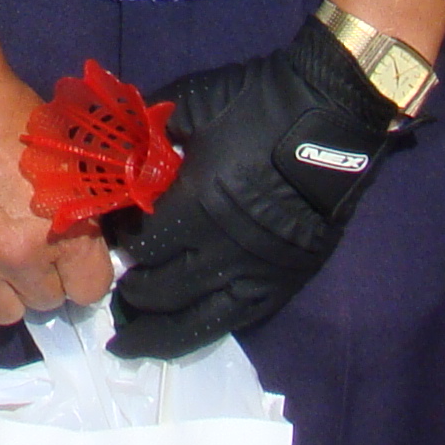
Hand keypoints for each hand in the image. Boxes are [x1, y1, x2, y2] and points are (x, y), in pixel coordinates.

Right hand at [0, 63, 117, 325]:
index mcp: (64, 230)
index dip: (84, 271)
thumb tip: (97, 238)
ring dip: (6, 288)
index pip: (91, 291)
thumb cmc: (14, 115)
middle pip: (47, 303)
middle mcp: (20, 256)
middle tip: (34, 245)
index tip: (74, 257)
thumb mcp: (71, 156)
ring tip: (1, 254)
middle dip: (45, 277)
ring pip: (3, 312)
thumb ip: (88, 207)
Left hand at [110, 24, 397, 359]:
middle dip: (131, 293)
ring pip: (195, 321)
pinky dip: (201, 331)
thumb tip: (116, 151)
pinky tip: (180, 334)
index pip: (143, 243)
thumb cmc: (259, 104)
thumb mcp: (192, 104)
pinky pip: (235, 321)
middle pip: (161, 289)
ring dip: (156, 332)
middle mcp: (224, 248)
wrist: (332, 115)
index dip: (121, 245)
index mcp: (198, 202)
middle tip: (114, 289)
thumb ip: (149, 132)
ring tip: (130, 340)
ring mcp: (256, 271)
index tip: (112, 239)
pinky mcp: (283, 282)